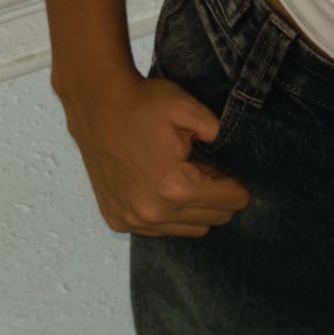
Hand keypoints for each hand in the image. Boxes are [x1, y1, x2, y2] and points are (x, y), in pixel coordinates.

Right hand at [63, 71, 250, 236]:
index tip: (228, 170)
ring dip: (194, 208)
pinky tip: (161, 187)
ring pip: (190, 229)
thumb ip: (219, 132)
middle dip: (217, 196)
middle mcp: (153, 212)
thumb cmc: (142, 104)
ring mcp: (132, 220)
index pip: (231, 202)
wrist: (96, 104)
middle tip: (206, 170)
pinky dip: (169, 213)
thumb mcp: (190, 109)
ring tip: (183, 177)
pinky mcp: (118, 220)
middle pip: (214, 219)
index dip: (236, 184)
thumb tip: (227, 151)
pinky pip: (161, 229)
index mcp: (175, 188)